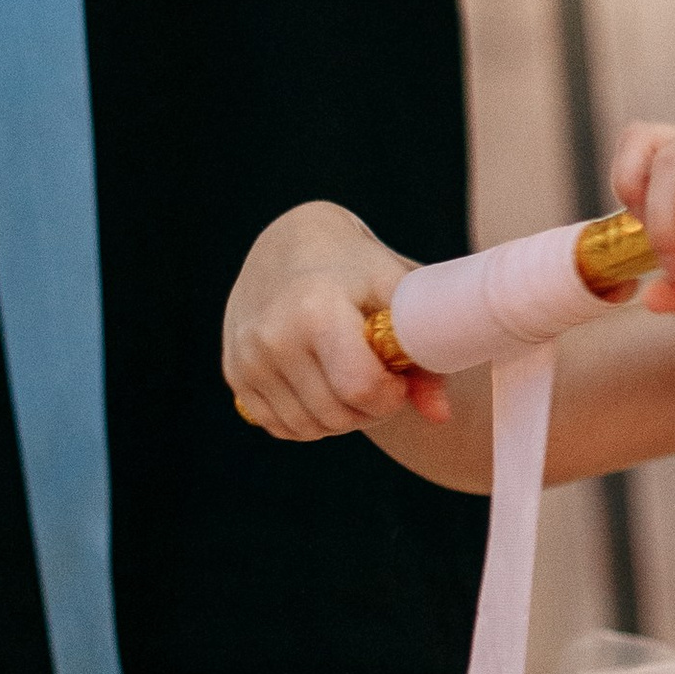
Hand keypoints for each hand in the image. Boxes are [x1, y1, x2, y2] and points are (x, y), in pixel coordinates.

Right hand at [223, 199, 454, 439]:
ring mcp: (248, 357)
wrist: (290, 245)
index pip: (360, 387)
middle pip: (336, 415)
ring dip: (341, 419)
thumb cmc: (356, 267)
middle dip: (370, 410)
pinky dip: (309, 420)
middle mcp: (273, 336)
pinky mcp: (234, 373)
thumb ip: (425, 351)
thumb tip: (440, 414)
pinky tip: (324, 389)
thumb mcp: (396, 292)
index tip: (399, 377)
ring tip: (353, 382)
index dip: (391, 394)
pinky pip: (279, 426)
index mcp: (316, 310)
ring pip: (308, 428)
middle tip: (381, 382)